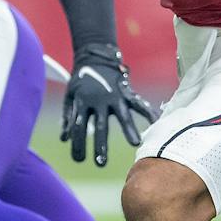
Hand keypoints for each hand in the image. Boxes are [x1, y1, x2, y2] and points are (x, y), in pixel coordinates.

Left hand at [62, 43, 157, 165]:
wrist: (94, 57)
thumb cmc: (81, 80)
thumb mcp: (70, 97)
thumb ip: (67, 118)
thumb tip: (64, 140)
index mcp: (82, 102)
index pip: (78, 127)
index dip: (77, 144)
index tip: (78, 160)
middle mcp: (99, 100)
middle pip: (100, 126)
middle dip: (100, 145)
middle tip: (100, 163)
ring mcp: (114, 95)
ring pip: (122, 115)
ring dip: (129, 129)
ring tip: (135, 144)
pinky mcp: (125, 91)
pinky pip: (138, 102)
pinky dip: (147, 111)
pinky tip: (156, 122)